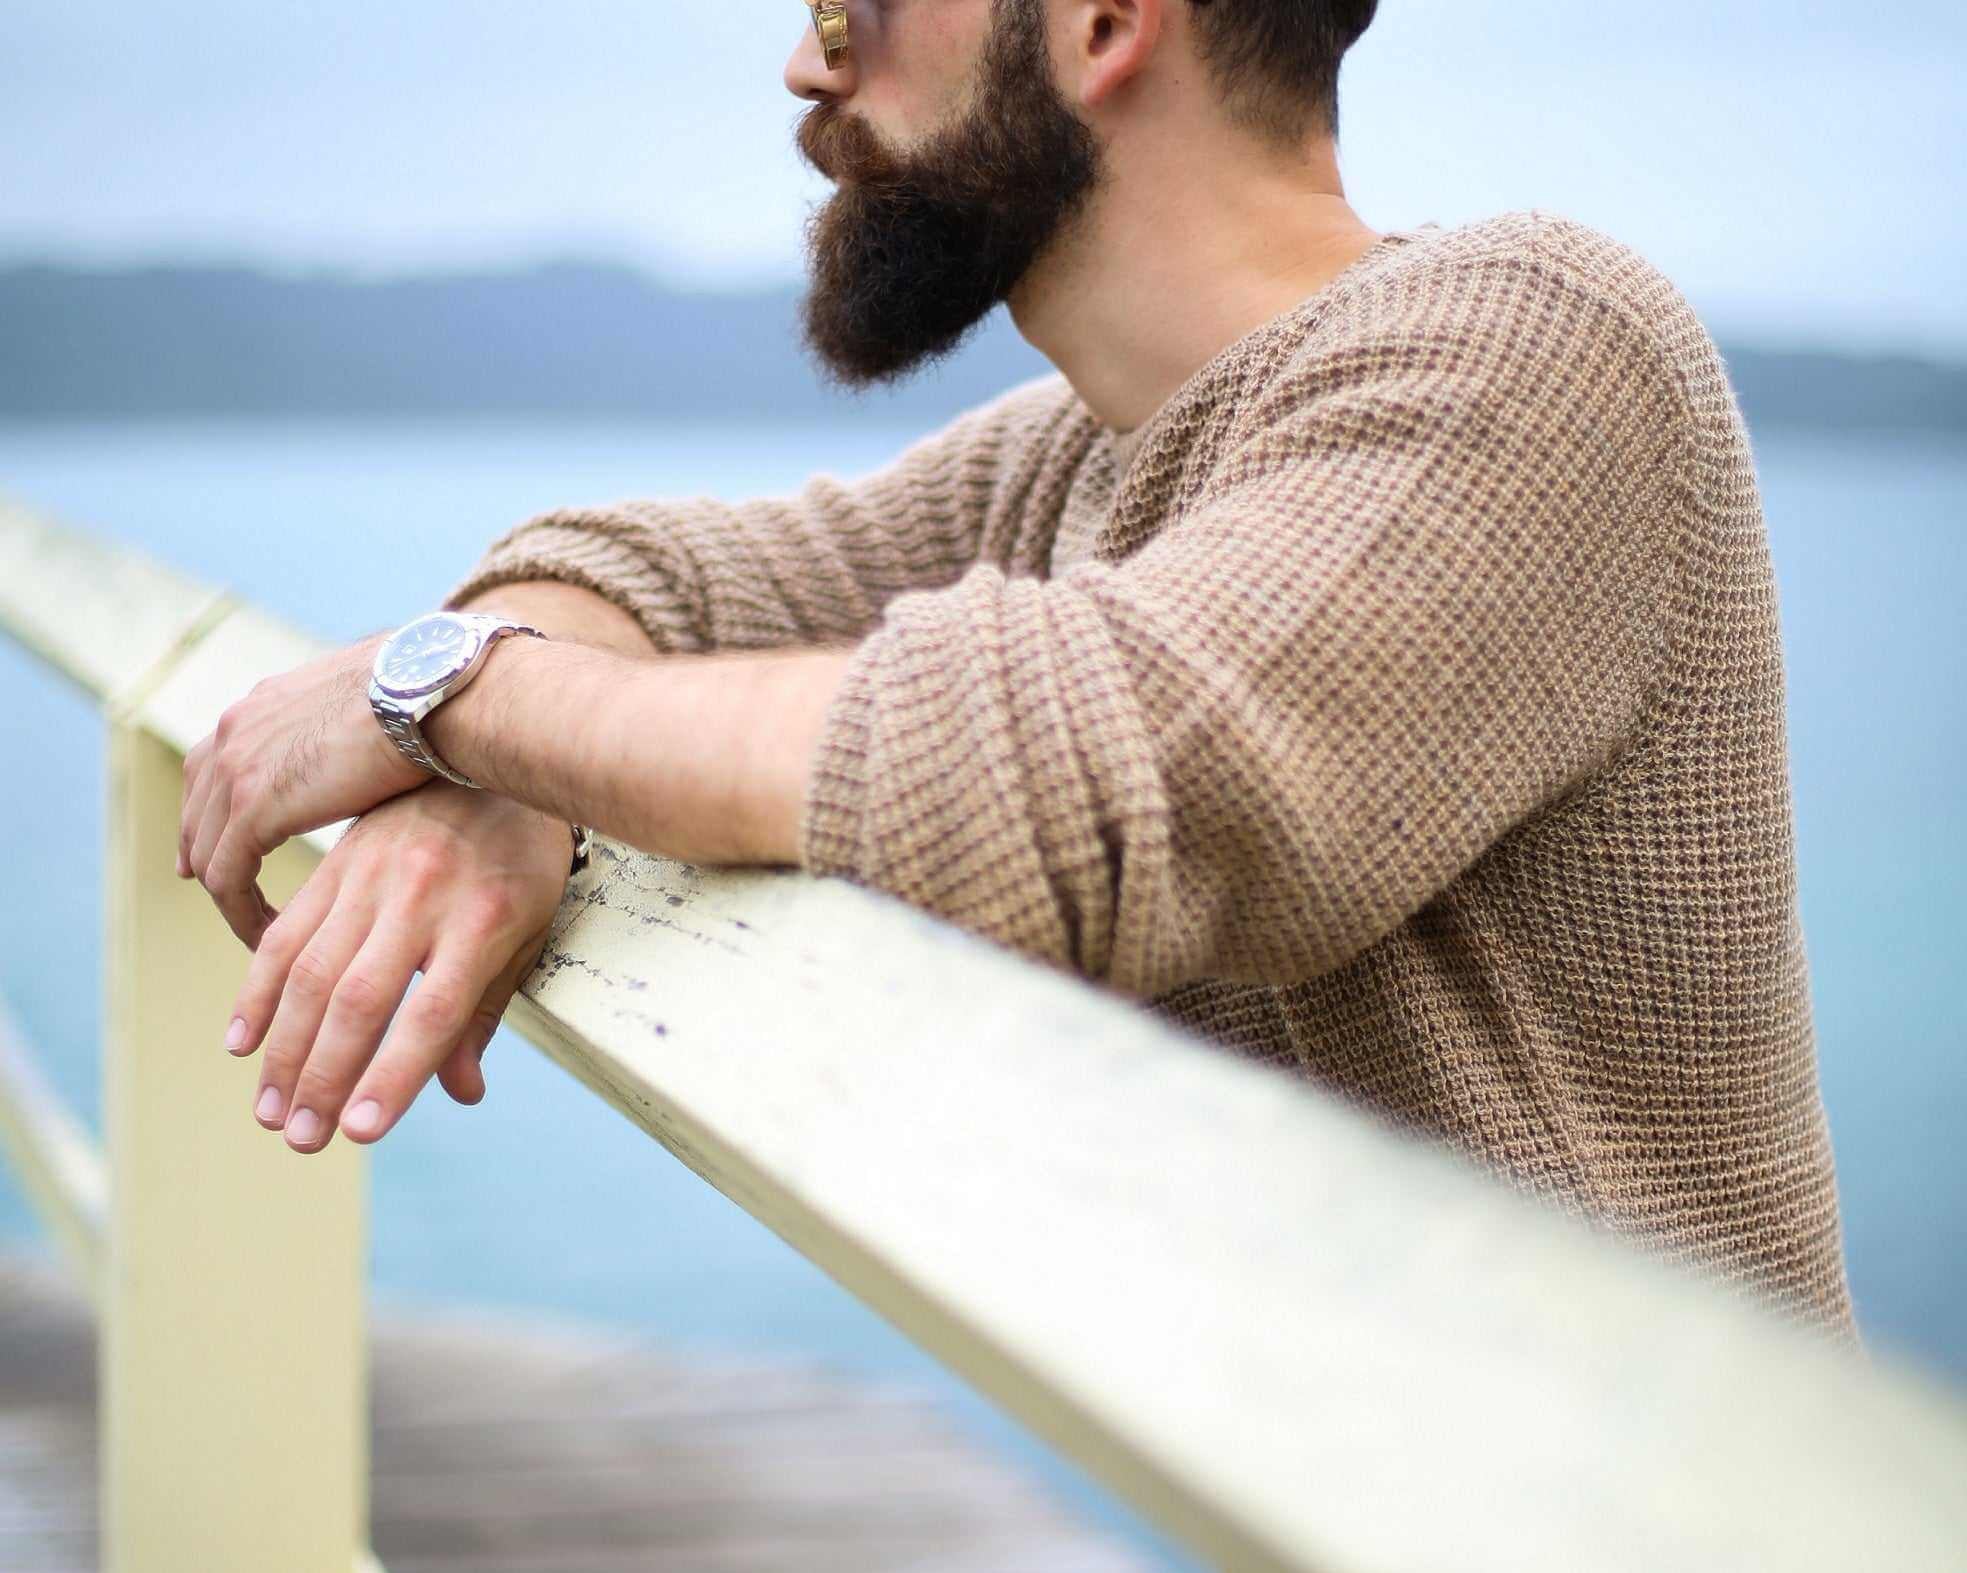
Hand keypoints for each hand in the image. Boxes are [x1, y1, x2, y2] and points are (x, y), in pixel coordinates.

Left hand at [180, 634, 428, 945]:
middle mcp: (237, 731)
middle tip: (223, 893)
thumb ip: (353, 724)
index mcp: (265, 704)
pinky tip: (269, 934)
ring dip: (231, 895)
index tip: (219, 844)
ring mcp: (237, 769)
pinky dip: (242, 913)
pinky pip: (227, 878)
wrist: (426, 691)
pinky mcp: (252, 807)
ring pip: (209, 850)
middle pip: (197, 808)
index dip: (211, 807)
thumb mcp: (372, 706)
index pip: (213, 762)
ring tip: (262, 929)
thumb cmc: (426, 696)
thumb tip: (383, 732)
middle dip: (204, 853)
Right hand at [224, 781, 576, 1152]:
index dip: (393, 1076)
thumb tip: (462, 1092)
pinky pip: (285, 932)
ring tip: (271, 1109)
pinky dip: (258, 990)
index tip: (361, 1132)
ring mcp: (370, 877)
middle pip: (359, 999)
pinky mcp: (334, 864)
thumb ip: (484, 1011)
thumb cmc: (519, 859)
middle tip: (300, 1138)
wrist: (488, 756)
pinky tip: (244, 1041)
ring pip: (310, 972)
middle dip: (324, 1076)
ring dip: (283, 1049)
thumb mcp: (525, 931)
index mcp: (481, 921)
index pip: (431, 1013)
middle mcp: (420, 897)